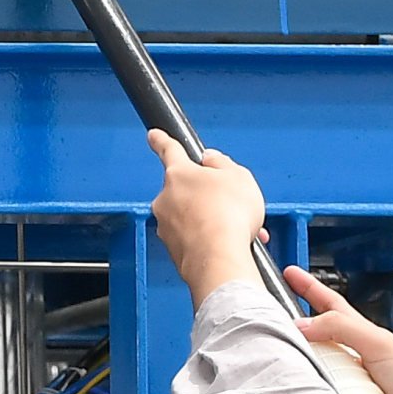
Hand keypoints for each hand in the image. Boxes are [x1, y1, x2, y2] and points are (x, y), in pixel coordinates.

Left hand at [147, 131, 266, 300]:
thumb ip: (222, 163)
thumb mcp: (238, 176)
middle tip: (229, 202)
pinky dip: (210, 239)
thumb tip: (211, 160)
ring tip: (237, 228)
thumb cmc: (228, 217)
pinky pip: (193, 238)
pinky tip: (229, 243)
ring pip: (192, 216)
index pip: (169, 150)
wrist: (219, 259)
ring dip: (213, 220)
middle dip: (206, 195)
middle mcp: (166, 199)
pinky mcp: (173, 249)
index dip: (161, 140)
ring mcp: (166, 226)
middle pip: (185, 189)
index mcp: (179, 173)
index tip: (153, 135)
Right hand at [285, 262, 392, 393]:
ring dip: (301, 376)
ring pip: (312, 376)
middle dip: (293, 337)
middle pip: (315, 343)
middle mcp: (355, 362)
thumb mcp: (380, 345)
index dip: (310, 289)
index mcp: (365, 338)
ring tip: (283, 372)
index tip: (290, 273)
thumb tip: (302, 324)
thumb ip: (342, 329)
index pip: (331, 306)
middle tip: (267, 328)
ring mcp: (350, 390)